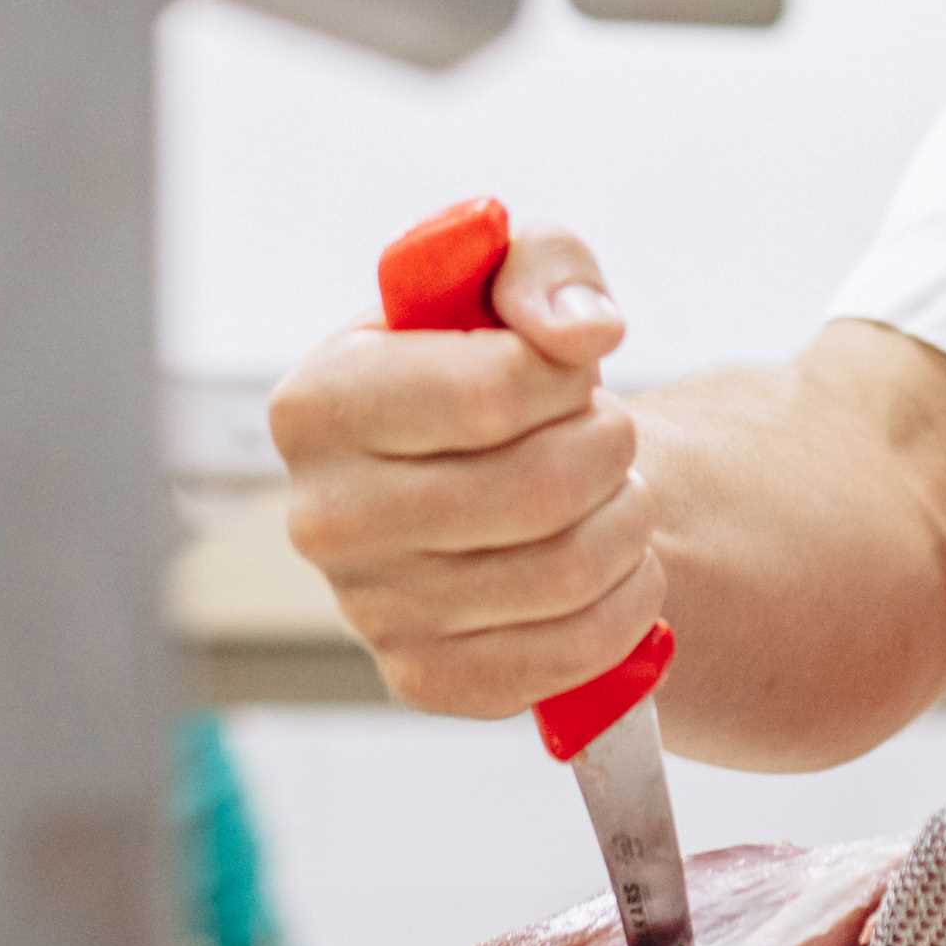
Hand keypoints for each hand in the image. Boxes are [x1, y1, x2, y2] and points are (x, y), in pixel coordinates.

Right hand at [267, 224, 662, 715]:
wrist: (488, 475)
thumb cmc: (493, 360)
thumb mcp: (508, 271)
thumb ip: (544, 265)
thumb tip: (581, 333)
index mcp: (317, 404)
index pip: (491, 393)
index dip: (564, 376)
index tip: (565, 372)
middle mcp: (322, 517)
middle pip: (540, 490)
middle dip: (609, 448)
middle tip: (605, 435)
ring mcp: (368, 611)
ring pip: (566, 572)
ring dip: (628, 521)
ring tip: (612, 493)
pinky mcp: (425, 679)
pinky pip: (571, 654)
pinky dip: (628, 602)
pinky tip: (615, 565)